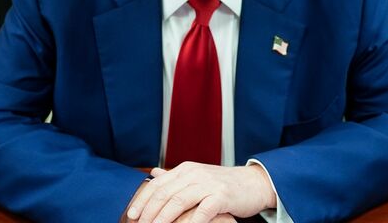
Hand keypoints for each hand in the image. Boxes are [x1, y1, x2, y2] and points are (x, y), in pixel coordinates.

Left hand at [125, 162, 274, 222]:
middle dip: (149, 212)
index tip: (132, 214)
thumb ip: (175, 177)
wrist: (255, 183)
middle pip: (165, 193)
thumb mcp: (198, 176)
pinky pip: (203, 210)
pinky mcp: (222, 196)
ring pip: (178, 201)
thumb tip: (154, 173)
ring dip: (163, 218)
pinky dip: (191, 222)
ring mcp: (208, 183)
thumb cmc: (225, 184)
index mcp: (186, 169)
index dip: (142, 199)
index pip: (158, 184)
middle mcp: (194, 173)